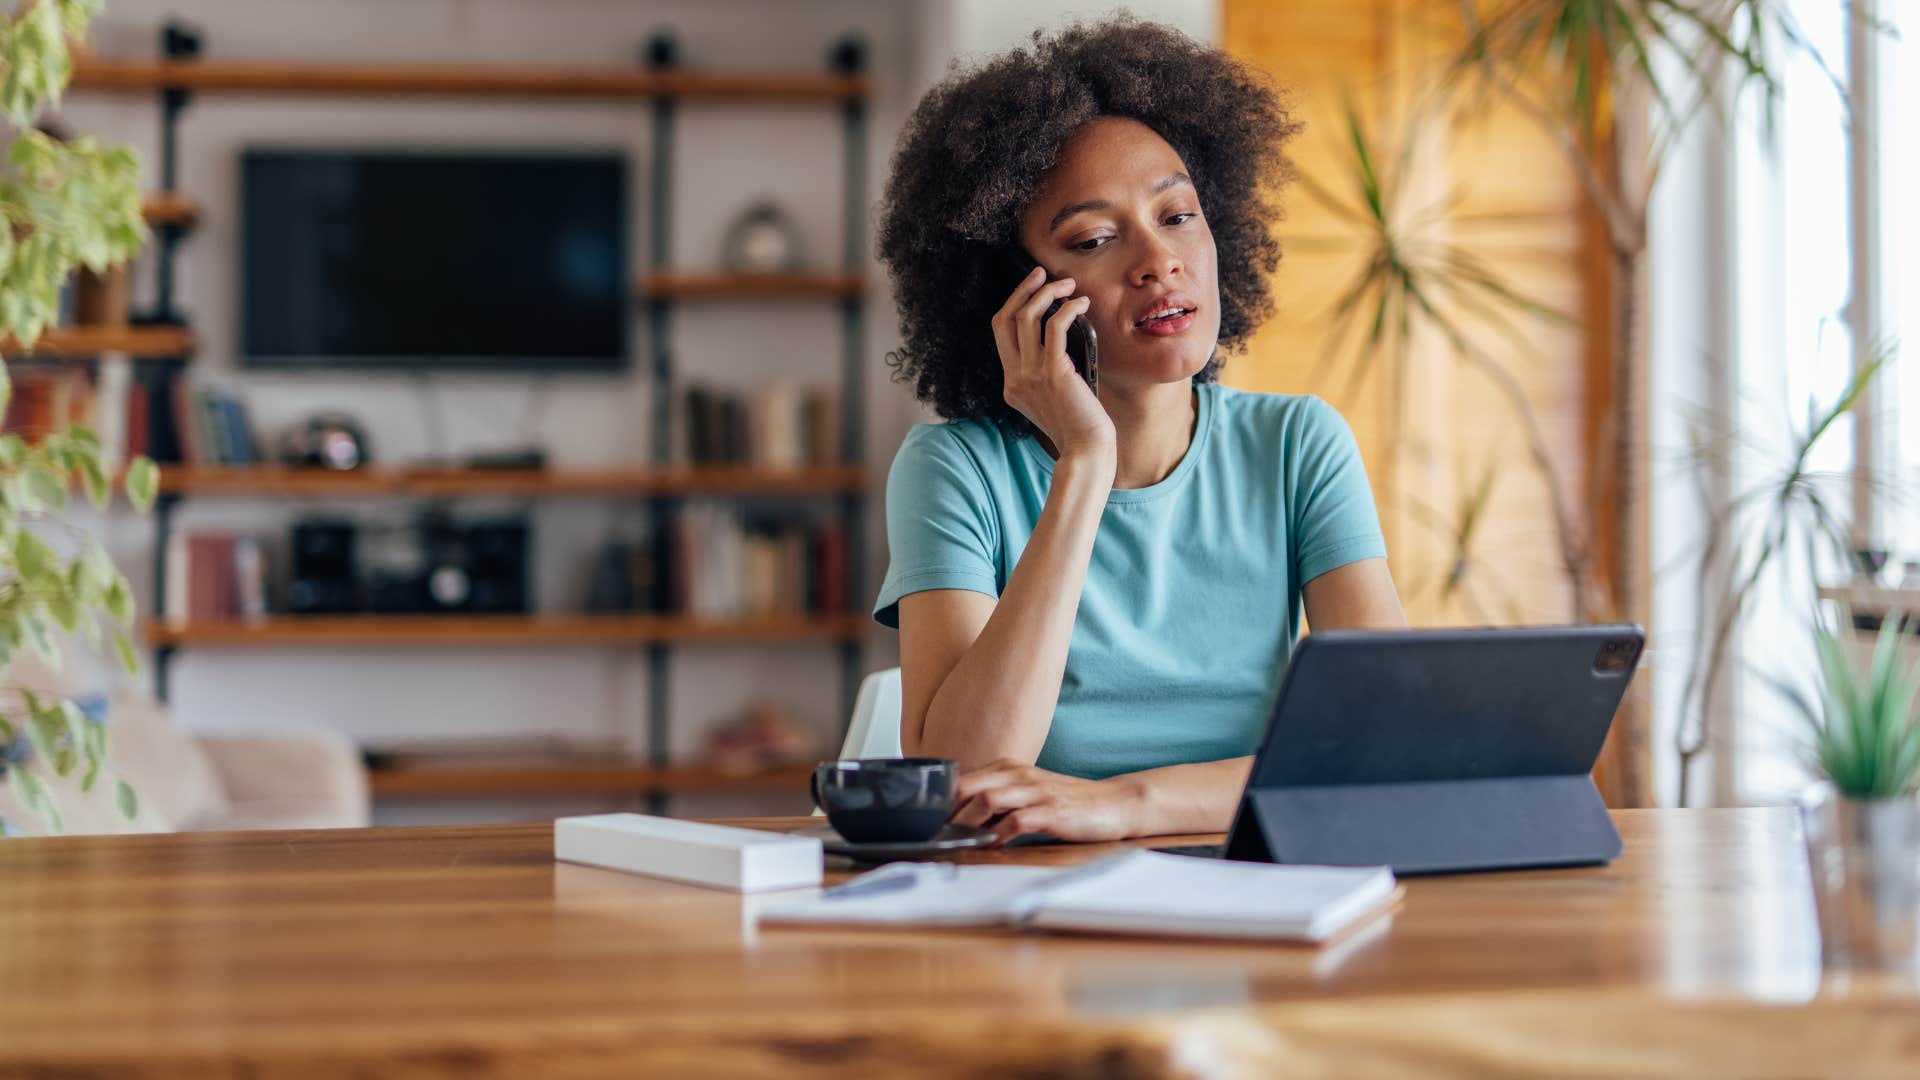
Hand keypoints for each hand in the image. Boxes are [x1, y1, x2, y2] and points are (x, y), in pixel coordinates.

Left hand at [951, 759, 1143, 844]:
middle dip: (945, 812)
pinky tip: (993, 846)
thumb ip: (998, 800)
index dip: (940, 802)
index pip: (962, 779)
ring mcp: (1036, 792)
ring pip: (987, 800)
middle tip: (934, 836)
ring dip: (967, 823)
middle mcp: (1019, 775)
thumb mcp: (1028, 793)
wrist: (1115, 803)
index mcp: (1009, 769)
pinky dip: (999, 835)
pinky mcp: (1053, 812)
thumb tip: (960, 819)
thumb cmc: (1068, 802)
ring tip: (957, 842)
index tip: (927, 822)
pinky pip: (1017, 821)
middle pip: (967, 786)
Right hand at [989, 267, 1113, 460]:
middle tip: (1041, 273)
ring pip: (1027, 317)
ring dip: (1047, 293)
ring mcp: (1030, 376)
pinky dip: (1068, 308)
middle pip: (1005, 319)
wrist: (1086, 451)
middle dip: (1022, 290)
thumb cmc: (1079, 427)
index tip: (1033, 289)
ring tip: (1067, 284)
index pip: (1001, 333)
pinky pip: (1054, 326)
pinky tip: (1081, 304)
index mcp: (1011, 385)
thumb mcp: (1054, 399)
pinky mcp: (1053, 373)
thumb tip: (1062, 335)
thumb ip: (1048, 373)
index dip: (1014, 304)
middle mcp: (1014, 378)